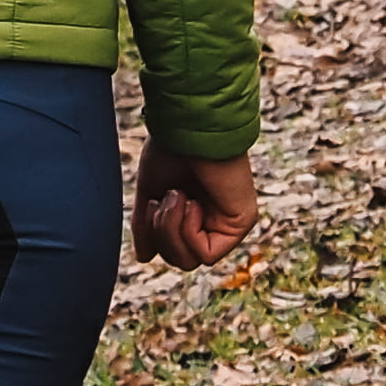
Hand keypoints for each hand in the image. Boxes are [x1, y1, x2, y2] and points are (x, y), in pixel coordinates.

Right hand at [134, 141, 258, 270]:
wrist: (189, 125)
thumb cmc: (171, 147)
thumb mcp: (151, 190)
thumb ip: (148, 225)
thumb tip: (144, 258)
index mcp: (193, 211)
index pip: (171, 248)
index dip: (154, 234)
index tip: (150, 202)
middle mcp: (213, 218)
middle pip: (179, 259)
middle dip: (161, 235)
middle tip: (161, 201)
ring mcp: (228, 222)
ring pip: (191, 261)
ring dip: (172, 231)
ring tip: (176, 196)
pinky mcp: (241, 222)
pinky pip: (208, 254)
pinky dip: (189, 232)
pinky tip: (191, 203)